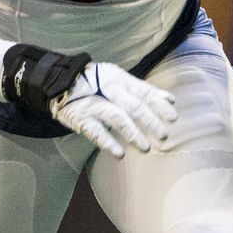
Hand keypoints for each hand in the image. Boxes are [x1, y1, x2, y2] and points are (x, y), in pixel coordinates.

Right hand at [49, 62, 177, 157]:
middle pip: (133, 105)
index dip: (158, 104)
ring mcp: (93, 103)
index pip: (143, 91)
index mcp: (119, 78)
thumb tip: (170, 99)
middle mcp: (108, 89)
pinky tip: (119, 154)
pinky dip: (107, 142)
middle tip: (163, 136)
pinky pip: (95, 131)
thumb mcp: (119, 79)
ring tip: (145, 148)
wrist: (59, 81)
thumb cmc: (96, 82)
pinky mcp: (80, 117)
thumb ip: (143, 90)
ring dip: (132, 133)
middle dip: (150, 121)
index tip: (173, 118)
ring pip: (116, 118)